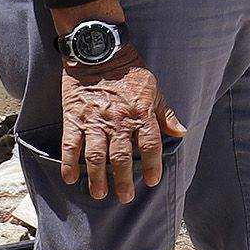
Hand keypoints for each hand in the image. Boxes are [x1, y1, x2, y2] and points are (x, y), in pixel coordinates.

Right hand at [58, 48, 187, 202]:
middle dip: (123, 180)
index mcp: (141, 114)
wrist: (99, 52)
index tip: (151, 181)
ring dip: (97, 177)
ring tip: (100, 194)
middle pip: (121, 156)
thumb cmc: (130, 72)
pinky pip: (70, 144)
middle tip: (125, 196)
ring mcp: (94, 120)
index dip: (151, 166)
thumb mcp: (154, 90)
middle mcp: (118, 121)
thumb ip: (166, 114)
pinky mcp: (73, 118)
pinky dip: (69, 163)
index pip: (150, 145)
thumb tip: (181, 133)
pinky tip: (70, 178)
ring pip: (95, 156)